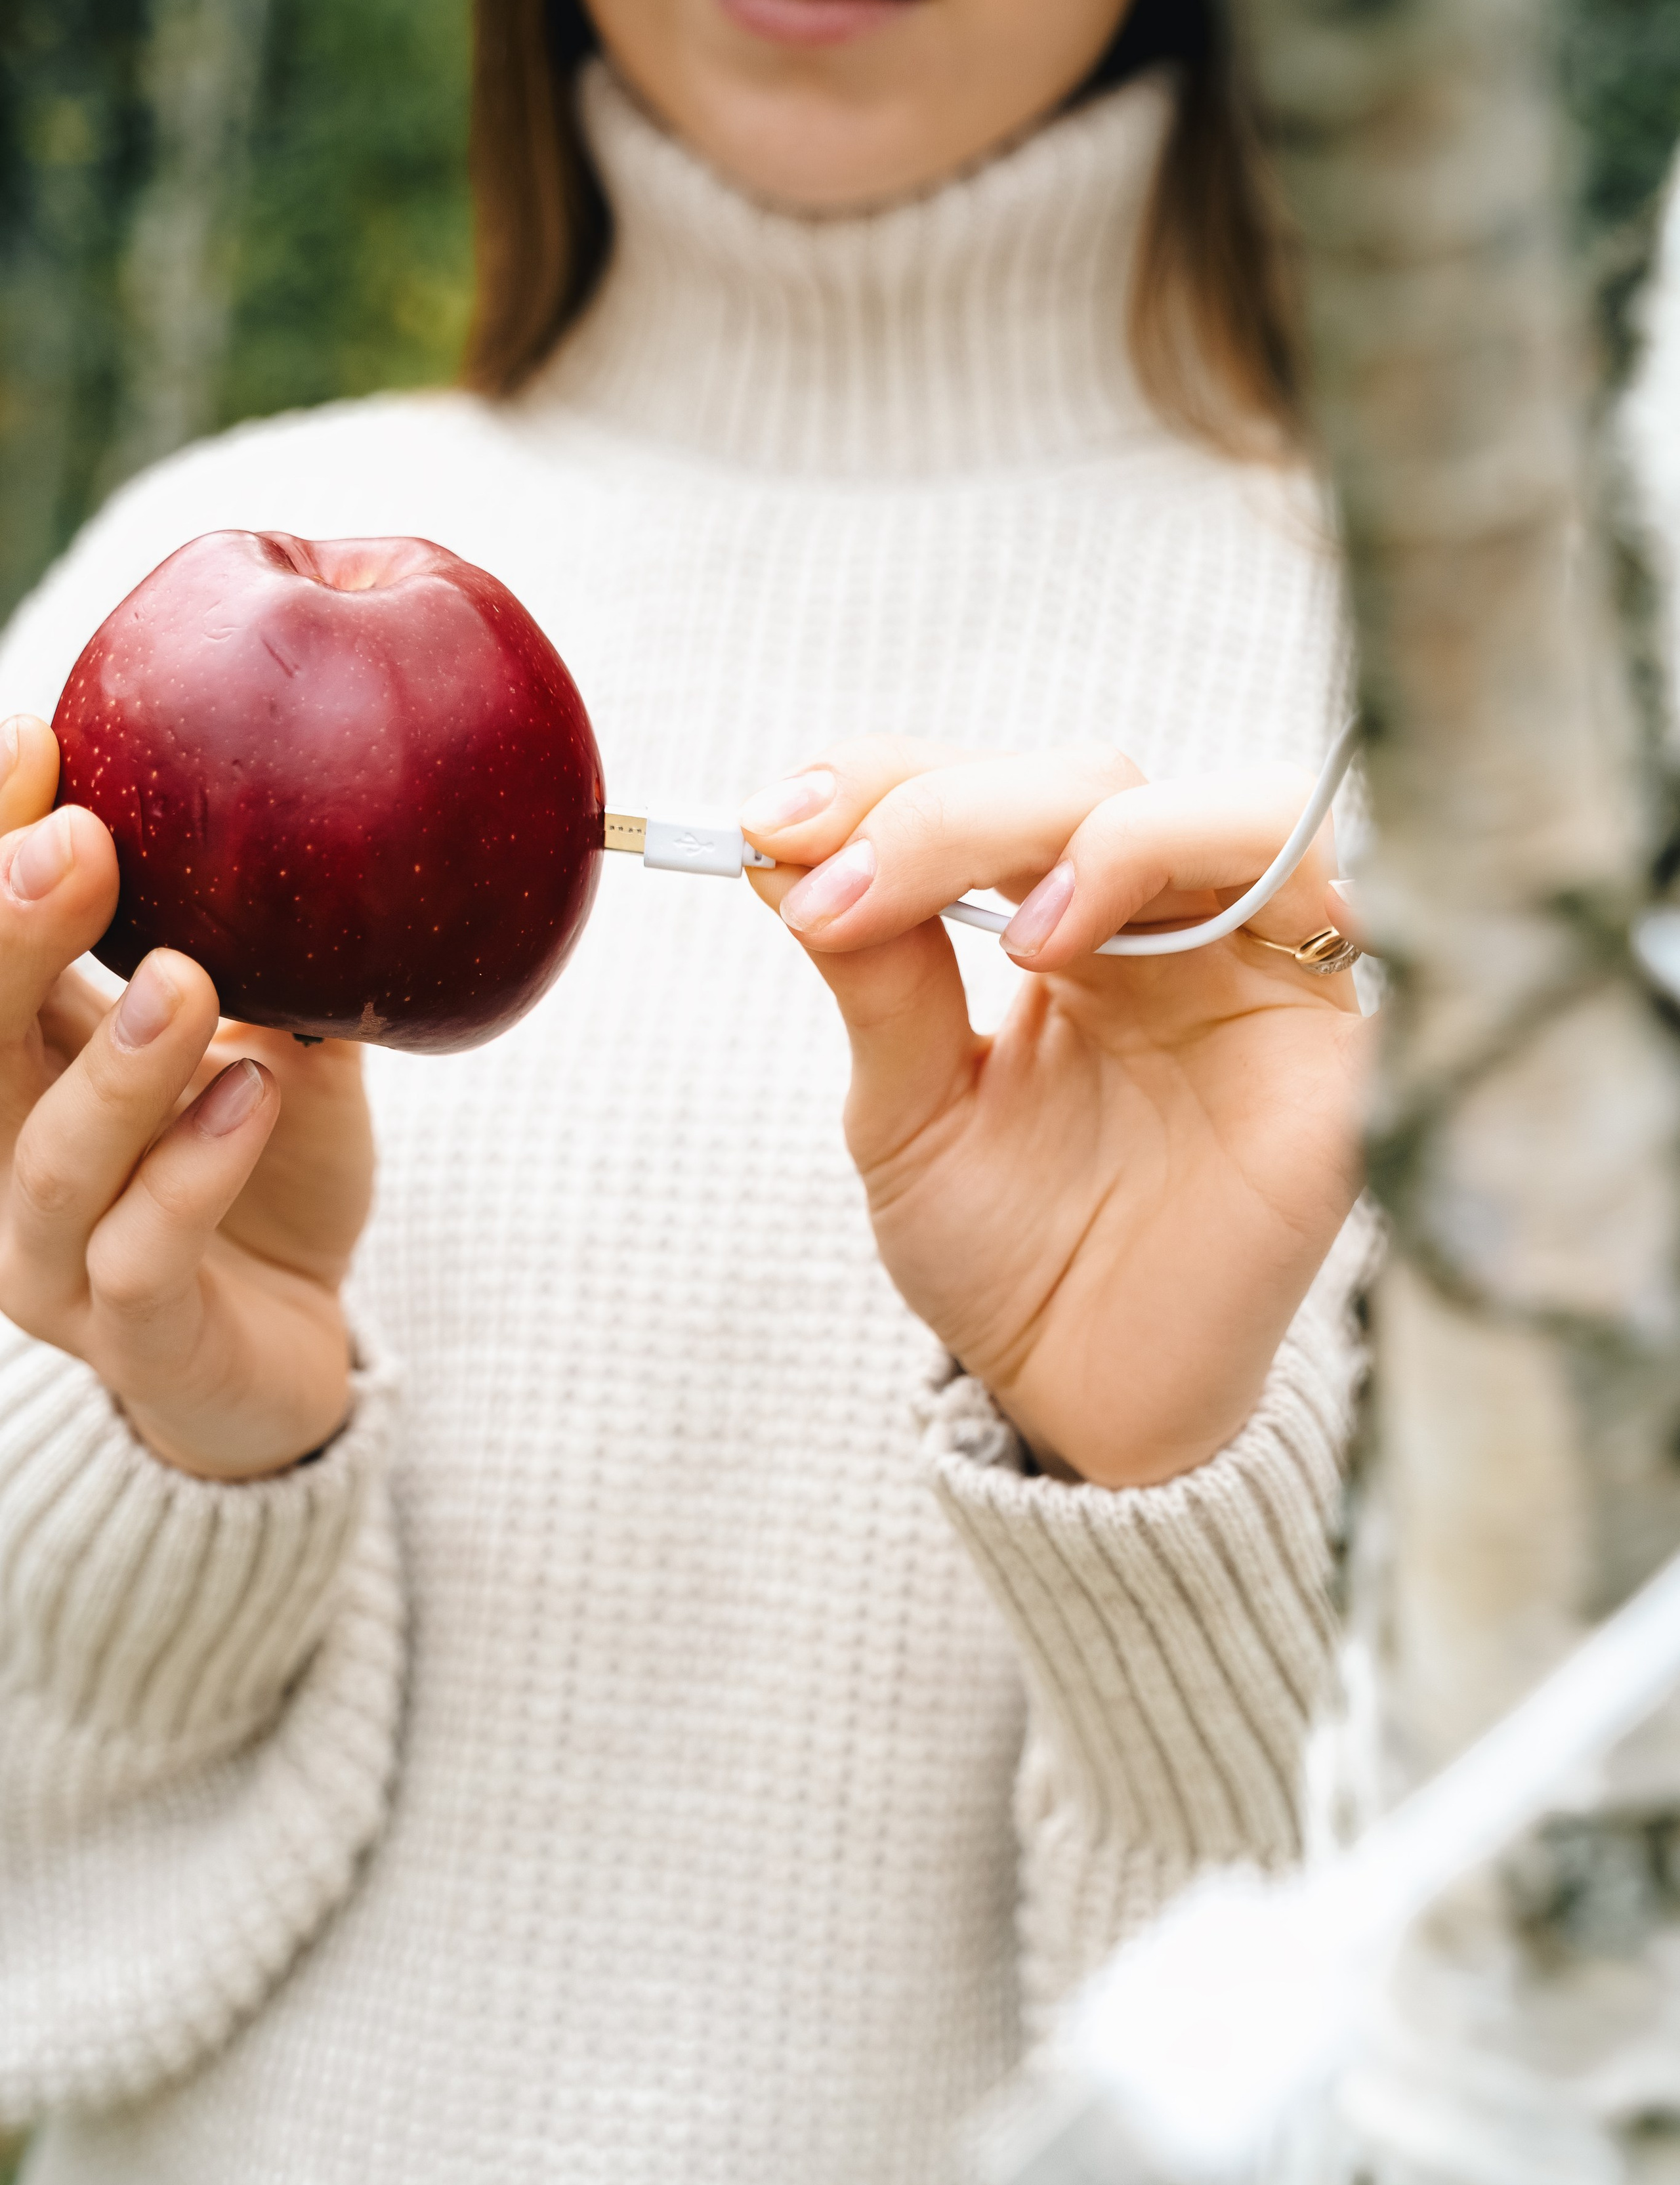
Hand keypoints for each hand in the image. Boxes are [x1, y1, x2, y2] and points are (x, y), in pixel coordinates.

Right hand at [0, 715, 373, 1479]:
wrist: (289, 1362)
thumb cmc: (263, 1192)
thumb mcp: (275, 1058)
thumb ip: (278, 968)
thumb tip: (330, 826)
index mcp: (23, 1071)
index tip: (37, 739)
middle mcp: (4, 1160)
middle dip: (7, 936)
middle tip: (78, 842)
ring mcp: (55, 1261)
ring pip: (51, 1157)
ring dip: (115, 1063)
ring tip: (189, 978)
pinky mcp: (133, 1339)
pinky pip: (145, 1252)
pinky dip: (193, 1172)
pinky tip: (251, 1094)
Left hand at [743, 742, 1368, 1487]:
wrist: (1084, 1401)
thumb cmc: (1011, 1261)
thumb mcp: (908, 1115)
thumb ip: (873, 983)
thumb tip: (777, 844)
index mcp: (1074, 933)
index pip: (996, 793)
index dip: (889, 783)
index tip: (772, 824)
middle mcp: (1179, 935)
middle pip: (1097, 785)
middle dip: (956, 811)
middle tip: (842, 883)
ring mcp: (1271, 981)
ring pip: (1234, 809)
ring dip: (1099, 833)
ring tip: (1006, 931)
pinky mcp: (1343, 1051)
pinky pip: (1341, 909)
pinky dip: (1228, 872)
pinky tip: (1081, 945)